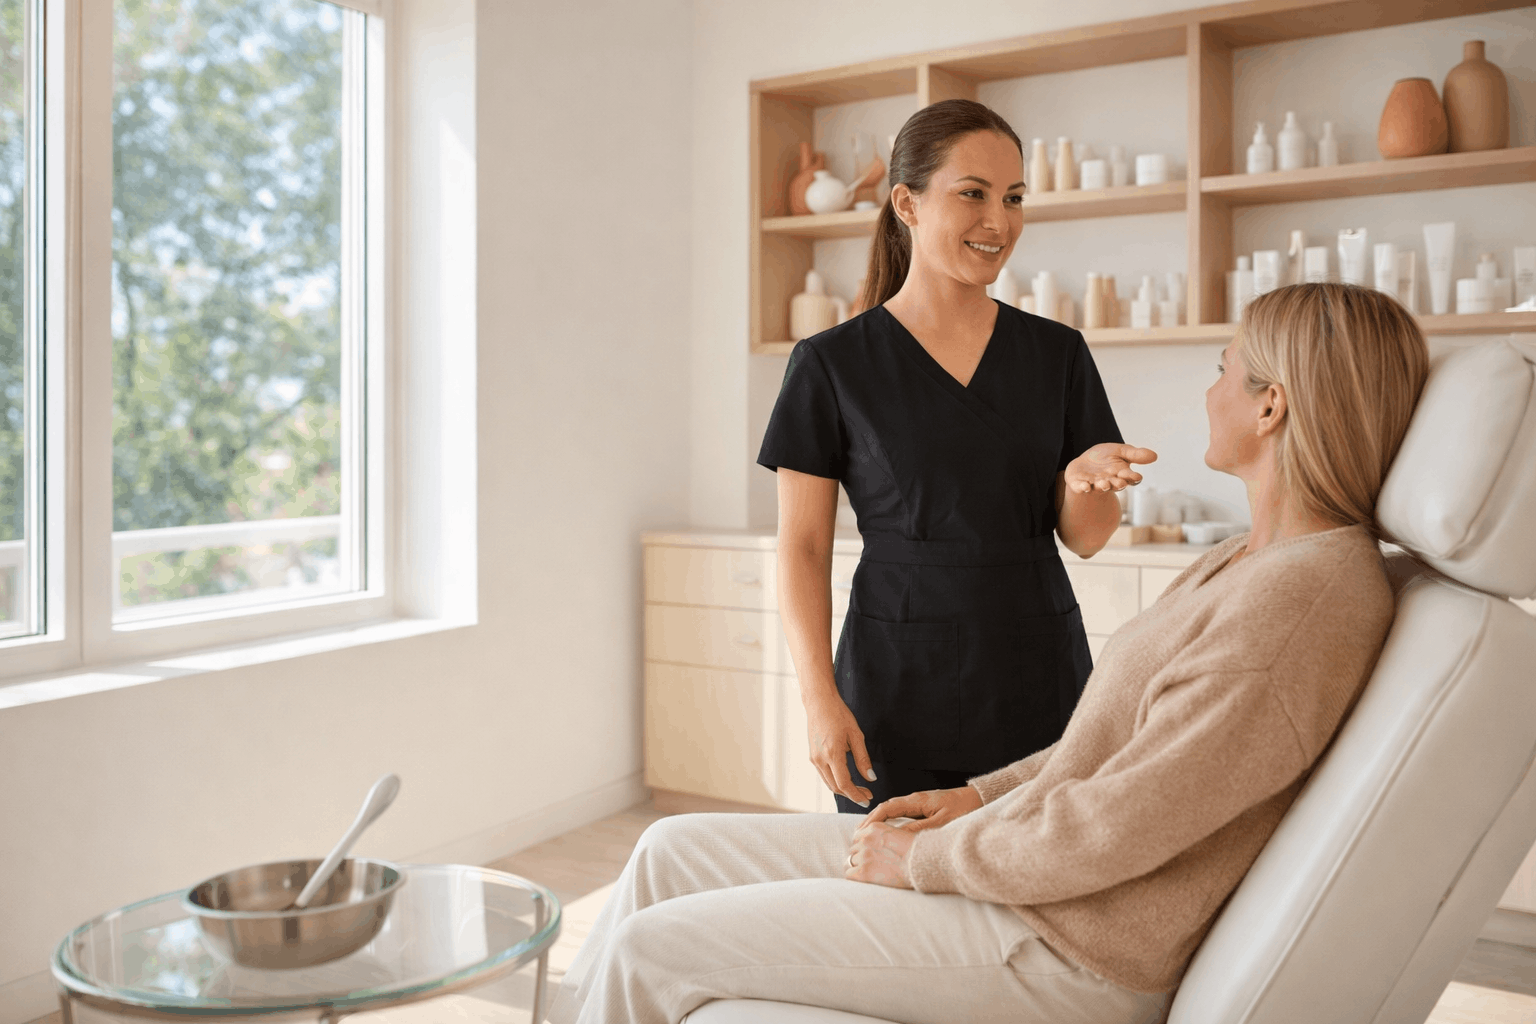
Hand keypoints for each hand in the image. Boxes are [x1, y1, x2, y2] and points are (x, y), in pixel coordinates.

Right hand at [805, 692, 875, 806]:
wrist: (819, 703)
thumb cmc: (839, 715)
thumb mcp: (856, 735)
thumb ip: (863, 759)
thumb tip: (871, 778)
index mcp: (832, 754)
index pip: (844, 784)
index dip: (856, 795)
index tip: (867, 799)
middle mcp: (820, 759)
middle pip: (835, 787)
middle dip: (851, 794)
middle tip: (867, 794)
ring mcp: (814, 758)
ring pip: (829, 783)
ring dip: (843, 789)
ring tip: (859, 788)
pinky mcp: (812, 756)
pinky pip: (824, 775)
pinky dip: (835, 781)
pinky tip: (846, 777)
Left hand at [845, 820, 915, 887]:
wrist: (922, 864)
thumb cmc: (916, 851)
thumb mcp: (898, 833)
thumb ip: (883, 835)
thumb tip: (878, 843)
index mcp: (874, 827)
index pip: (858, 836)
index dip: (864, 845)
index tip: (871, 852)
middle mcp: (866, 839)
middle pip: (853, 848)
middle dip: (860, 855)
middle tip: (872, 864)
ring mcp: (864, 856)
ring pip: (850, 861)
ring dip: (858, 866)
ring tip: (870, 872)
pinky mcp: (864, 872)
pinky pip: (849, 874)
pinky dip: (854, 876)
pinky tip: (863, 879)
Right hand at [862, 785, 981, 832]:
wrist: (979, 800)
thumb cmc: (964, 809)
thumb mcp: (942, 822)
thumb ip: (920, 829)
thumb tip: (897, 837)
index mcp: (918, 800)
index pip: (888, 807)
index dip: (873, 819)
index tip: (862, 831)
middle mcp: (915, 800)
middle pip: (886, 809)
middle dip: (871, 821)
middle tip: (858, 837)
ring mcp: (918, 804)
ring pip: (893, 812)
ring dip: (880, 823)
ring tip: (867, 836)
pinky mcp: (923, 809)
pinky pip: (902, 815)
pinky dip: (891, 823)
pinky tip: (887, 833)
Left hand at [1064, 442, 1157, 493]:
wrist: (1086, 461)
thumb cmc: (1107, 457)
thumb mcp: (1122, 451)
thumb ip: (1136, 455)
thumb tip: (1155, 456)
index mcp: (1122, 474)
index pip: (1130, 478)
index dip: (1133, 477)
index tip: (1136, 476)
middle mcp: (1109, 482)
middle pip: (1115, 484)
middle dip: (1117, 484)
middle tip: (1120, 483)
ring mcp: (1094, 484)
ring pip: (1099, 487)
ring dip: (1102, 486)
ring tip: (1104, 484)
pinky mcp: (1079, 484)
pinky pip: (1081, 488)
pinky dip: (1083, 488)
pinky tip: (1085, 487)